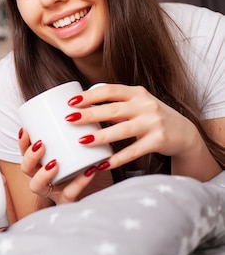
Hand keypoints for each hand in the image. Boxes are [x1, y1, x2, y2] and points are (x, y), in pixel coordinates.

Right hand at [18, 128, 101, 203]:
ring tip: (55, 162)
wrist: (103, 192)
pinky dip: (79, 182)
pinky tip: (89, 171)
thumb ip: (80, 129)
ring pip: (37, 186)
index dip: (22, 143)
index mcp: (41, 164)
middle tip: (41, 144)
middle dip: (30, 156)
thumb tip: (84, 103)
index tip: (26, 130)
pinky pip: (70, 194)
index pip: (25, 152)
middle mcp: (43, 178)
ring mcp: (54, 192)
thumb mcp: (81, 146)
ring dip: (43, 174)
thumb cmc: (88, 166)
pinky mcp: (68, 202)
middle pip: (26, 169)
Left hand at [66, 83, 202, 167]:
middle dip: (89, 114)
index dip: (89, 95)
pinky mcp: (159, 141)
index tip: (71, 102)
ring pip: (122, 130)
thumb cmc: (152, 117)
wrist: (185, 133)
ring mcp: (153, 123)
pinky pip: (134, 151)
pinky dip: (118, 158)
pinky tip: (104, 163)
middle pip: (113, 109)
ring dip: (101, 136)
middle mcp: (146, 105)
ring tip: (82, 141)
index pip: (110, 90)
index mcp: (137, 93)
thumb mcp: (137, 104)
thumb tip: (83, 107)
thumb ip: (116, 104)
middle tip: (70, 119)